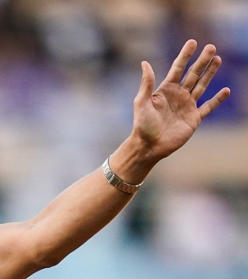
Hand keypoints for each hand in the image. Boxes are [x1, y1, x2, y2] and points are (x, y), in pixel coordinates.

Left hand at [132, 40, 230, 161]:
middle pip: (193, 74)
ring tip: (218, 59)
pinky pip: (208, 107)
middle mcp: (178, 96)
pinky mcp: (193, 119)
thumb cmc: (142, 126)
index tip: (193, 42)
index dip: (185, 55)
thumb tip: (144, 63)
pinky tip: (226, 90)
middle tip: (211, 47)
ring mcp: (187, 106)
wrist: (148, 147)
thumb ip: (146, 83)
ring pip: (201, 86)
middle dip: (202, 61)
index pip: (178, 68)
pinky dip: (217, 99)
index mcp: (166, 90)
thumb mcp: (142, 102)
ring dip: (210, 73)